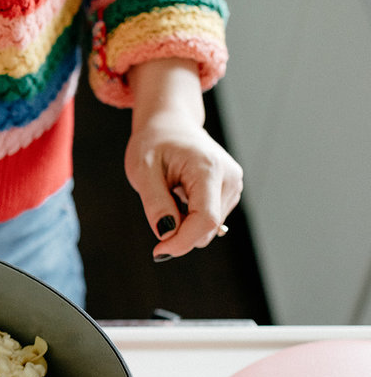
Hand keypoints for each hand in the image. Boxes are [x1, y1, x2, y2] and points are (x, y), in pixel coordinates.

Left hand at [125, 59, 242, 260]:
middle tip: (156, 210)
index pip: (205, 220)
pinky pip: (208, 221)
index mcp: (209, 168)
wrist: (170, 125)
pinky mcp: (230, 192)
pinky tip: (180, 196)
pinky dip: (190, 218)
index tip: (158, 251)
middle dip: (179, 233)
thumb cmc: (154, 143)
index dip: (181, 242)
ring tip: (170, 194)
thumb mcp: (142, 171)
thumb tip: (166, 235)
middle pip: (207, 229)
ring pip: (208, 228)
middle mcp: (229, 177)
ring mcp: (233, 185)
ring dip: (183, 224)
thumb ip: (155, 203)